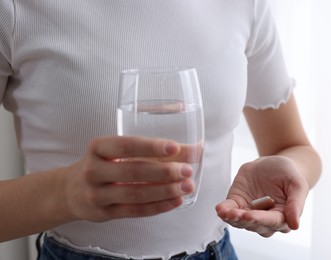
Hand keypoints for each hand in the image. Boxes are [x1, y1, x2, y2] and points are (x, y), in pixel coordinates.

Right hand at [63, 136, 193, 221]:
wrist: (70, 191)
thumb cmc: (103, 165)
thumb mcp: (118, 152)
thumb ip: (154, 149)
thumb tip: (193, 149)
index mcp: (98, 147)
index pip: (126, 146)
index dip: (151, 147)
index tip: (174, 148)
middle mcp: (93, 170)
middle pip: (133, 171)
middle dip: (164, 171)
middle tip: (186, 170)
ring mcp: (96, 194)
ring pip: (135, 193)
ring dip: (164, 191)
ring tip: (186, 187)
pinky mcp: (104, 214)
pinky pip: (134, 211)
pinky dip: (157, 206)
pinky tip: (175, 201)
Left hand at [215, 155, 308, 236]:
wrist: (271, 164)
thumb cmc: (287, 174)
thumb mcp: (297, 184)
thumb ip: (296, 204)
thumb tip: (295, 225)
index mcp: (283, 217)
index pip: (272, 222)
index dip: (261, 219)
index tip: (250, 216)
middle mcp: (265, 220)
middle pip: (255, 224)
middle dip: (245, 219)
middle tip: (236, 214)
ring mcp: (249, 213)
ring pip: (240, 221)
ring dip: (232, 218)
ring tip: (225, 212)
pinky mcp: (237, 204)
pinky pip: (229, 210)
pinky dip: (224, 211)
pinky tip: (220, 209)